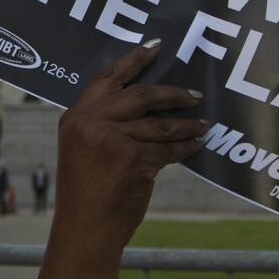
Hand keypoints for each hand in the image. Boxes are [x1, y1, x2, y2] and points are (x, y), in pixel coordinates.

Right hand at [48, 39, 205, 258]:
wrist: (84, 231)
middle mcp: (91, 123)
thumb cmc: (85, 196)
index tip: (155, 47)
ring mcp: (112, 139)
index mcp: (75, 117)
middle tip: (194, 93)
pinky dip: (185, 147)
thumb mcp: (82, 151)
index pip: (108, 79)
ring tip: (203, 124)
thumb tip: (145, 109)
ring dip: (186, 124)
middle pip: (140, 95)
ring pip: (160, 124)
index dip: (133, 61)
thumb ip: (103, 125)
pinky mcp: (133, 159)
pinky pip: (168, 149)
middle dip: (172, 93)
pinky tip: (196, 145)